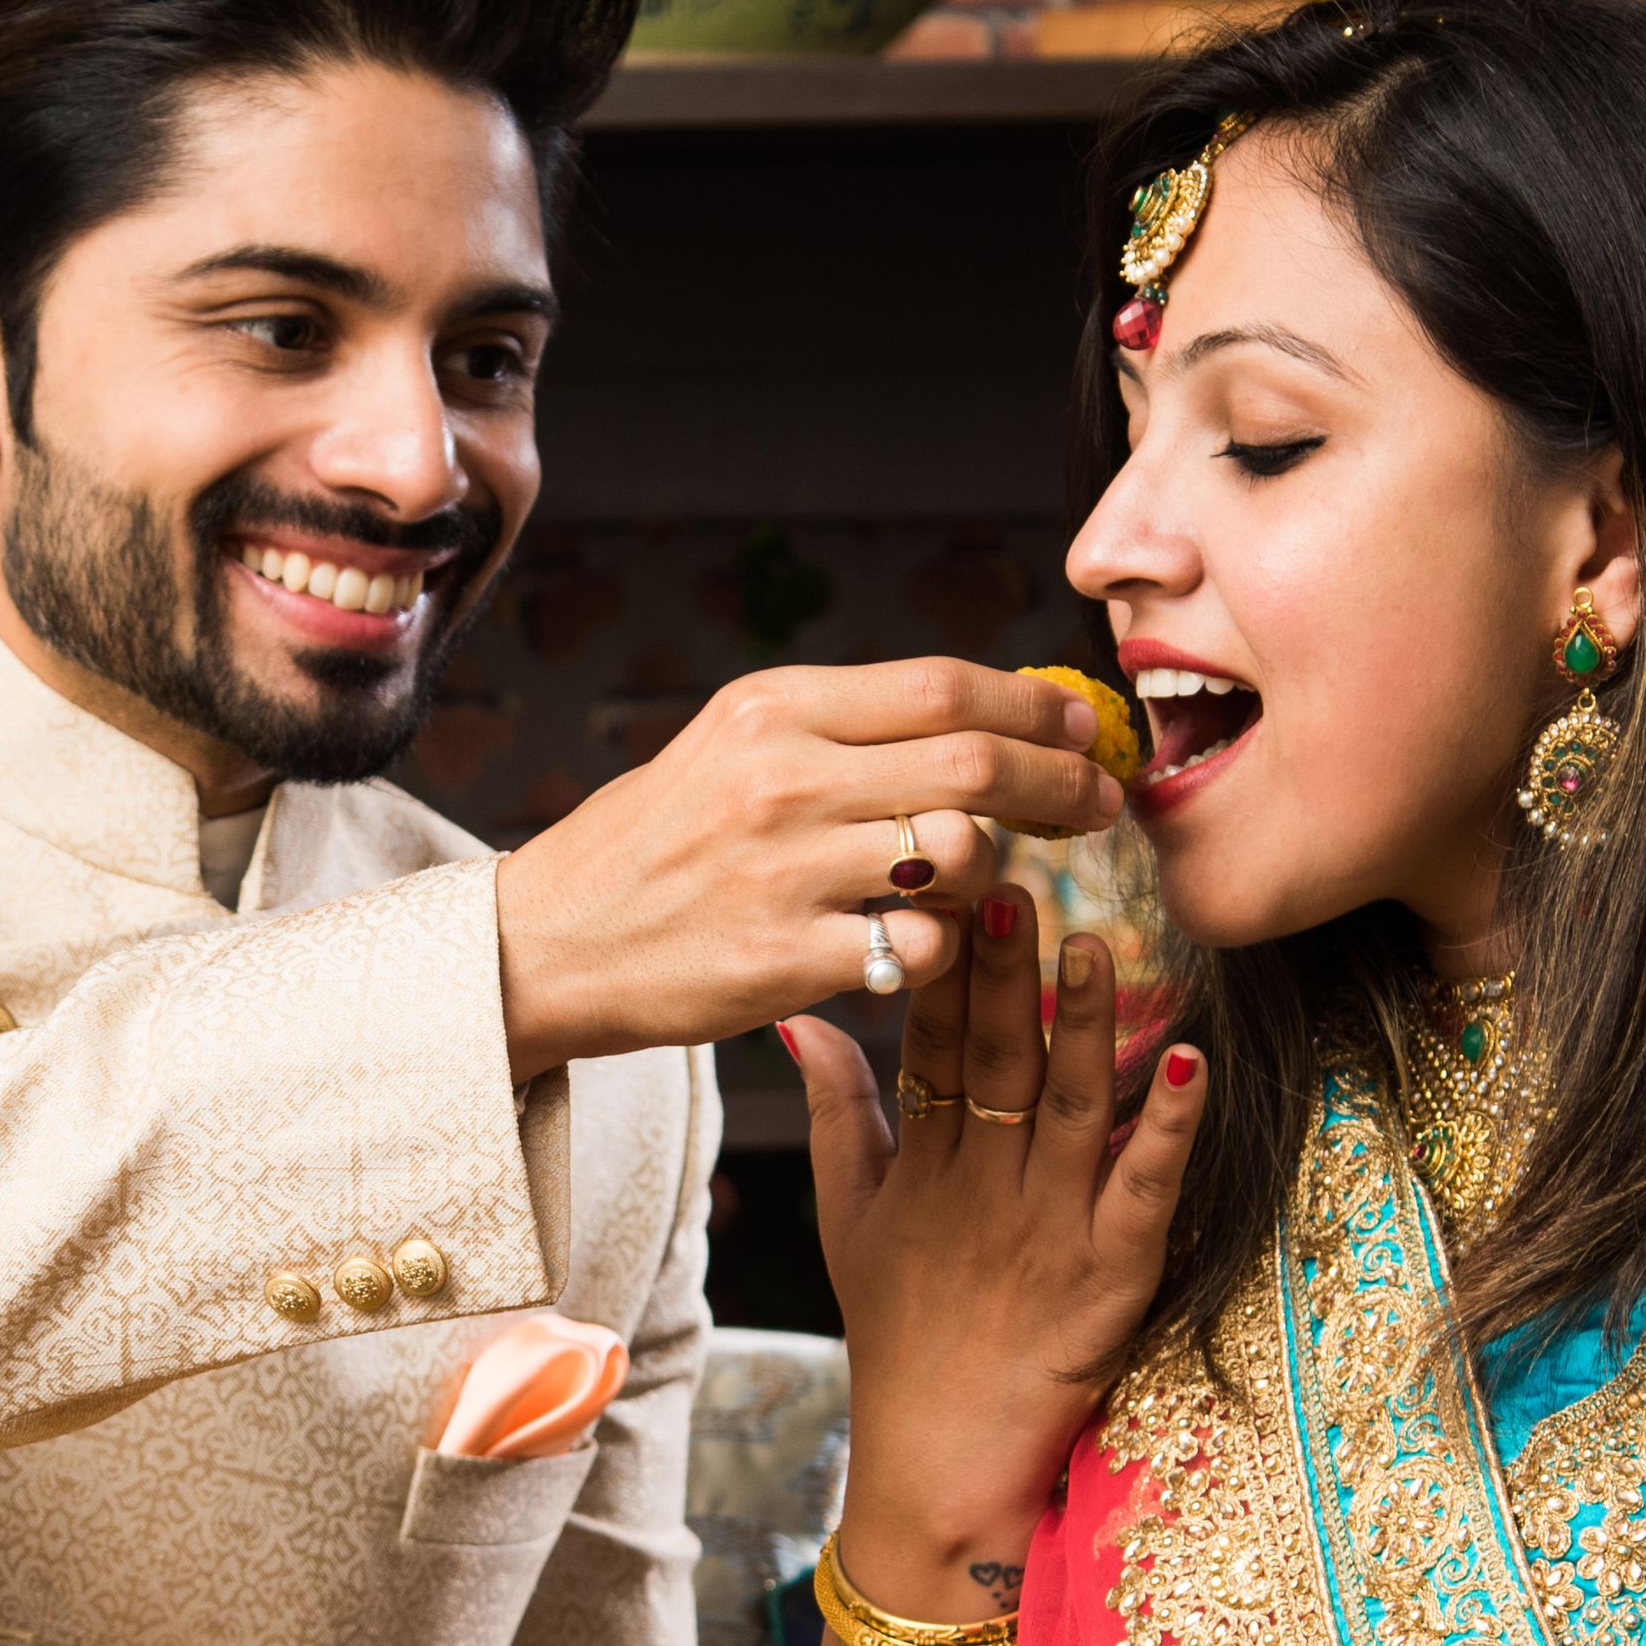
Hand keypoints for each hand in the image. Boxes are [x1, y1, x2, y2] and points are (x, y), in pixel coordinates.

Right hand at [494, 662, 1126, 1080]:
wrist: (546, 945)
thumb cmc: (652, 846)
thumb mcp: (730, 749)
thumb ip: (841, 729)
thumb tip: (979, 714)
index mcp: (771, 709)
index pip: (942, 685)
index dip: (1034, 704)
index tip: (1079, 726)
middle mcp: (780, 778)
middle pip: (973, 759)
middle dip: (1059, 780)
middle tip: (1098, 800)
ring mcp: (784, 871)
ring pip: (961, 852)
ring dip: (998, 868)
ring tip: (983, 880)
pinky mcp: (784, 959)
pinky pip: (922, 947)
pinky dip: (944, 946)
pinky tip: (922, 944)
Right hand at [783, 894, 1199, 1603]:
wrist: (940, 1465)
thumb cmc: (899, 1339)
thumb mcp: (847, 1221)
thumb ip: (837, 1115)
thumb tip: (799, 1018)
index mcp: (923, 1167)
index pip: (928, 1043)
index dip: (942, 965)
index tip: (949, 882)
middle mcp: (982, 1188)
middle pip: (996, 1061)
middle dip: (1006, 972)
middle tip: (1014, 881)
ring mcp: (1047, 1232)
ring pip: (1071, 1108)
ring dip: (1087, 1026)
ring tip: (1098, 944)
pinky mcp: (1110, 1278)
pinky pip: (1144, 1192)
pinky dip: (1169, 1130)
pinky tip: (1189, 1064)